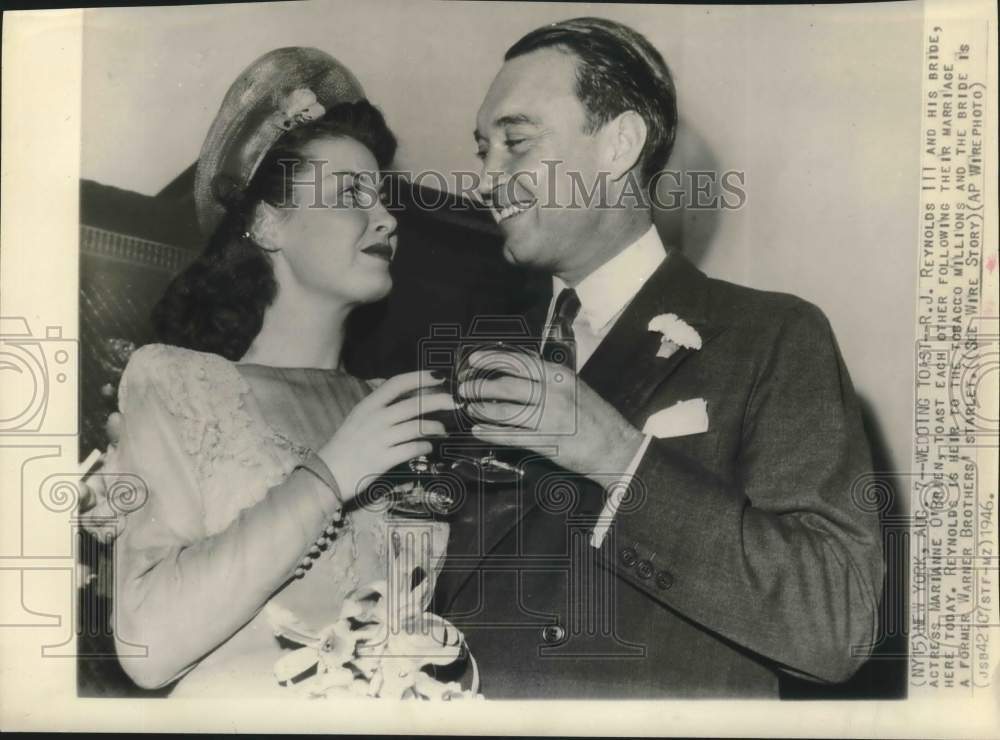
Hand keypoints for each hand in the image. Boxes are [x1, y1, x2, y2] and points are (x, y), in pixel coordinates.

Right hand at [318, 370, 454, 502]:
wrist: (328, 474)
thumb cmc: (345, 445)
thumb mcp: (358, 418)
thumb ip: (380, 406)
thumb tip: (408, 394)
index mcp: (368, 405)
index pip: (397, 383)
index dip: (420, 377)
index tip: (439, 376)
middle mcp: (375, 419)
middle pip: (413, 404)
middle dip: (438, 401)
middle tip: (455, 403)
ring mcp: (379, 439)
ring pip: (417, 427)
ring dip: (435, 427)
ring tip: (442, 430)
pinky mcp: (383, 460)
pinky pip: (412, 449)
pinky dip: (424, 447)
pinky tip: (428, 447)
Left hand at [458, 351, 644, 478]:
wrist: (617, 447)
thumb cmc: (595, 417)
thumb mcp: (574, 387)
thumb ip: (548, 379)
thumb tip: (516, 374)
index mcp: (559, 376)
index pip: (520, 361)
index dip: (492, 358)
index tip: (473, 359)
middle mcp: (553, 393)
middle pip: (507, 384)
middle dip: (480, 385)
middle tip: (465, 387)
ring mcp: (550, 418)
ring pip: (506, 410)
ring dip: (482, 408)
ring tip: (469, 407)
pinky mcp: (547, 442)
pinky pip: (511, 435)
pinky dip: (491, 433)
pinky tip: (478, 430)